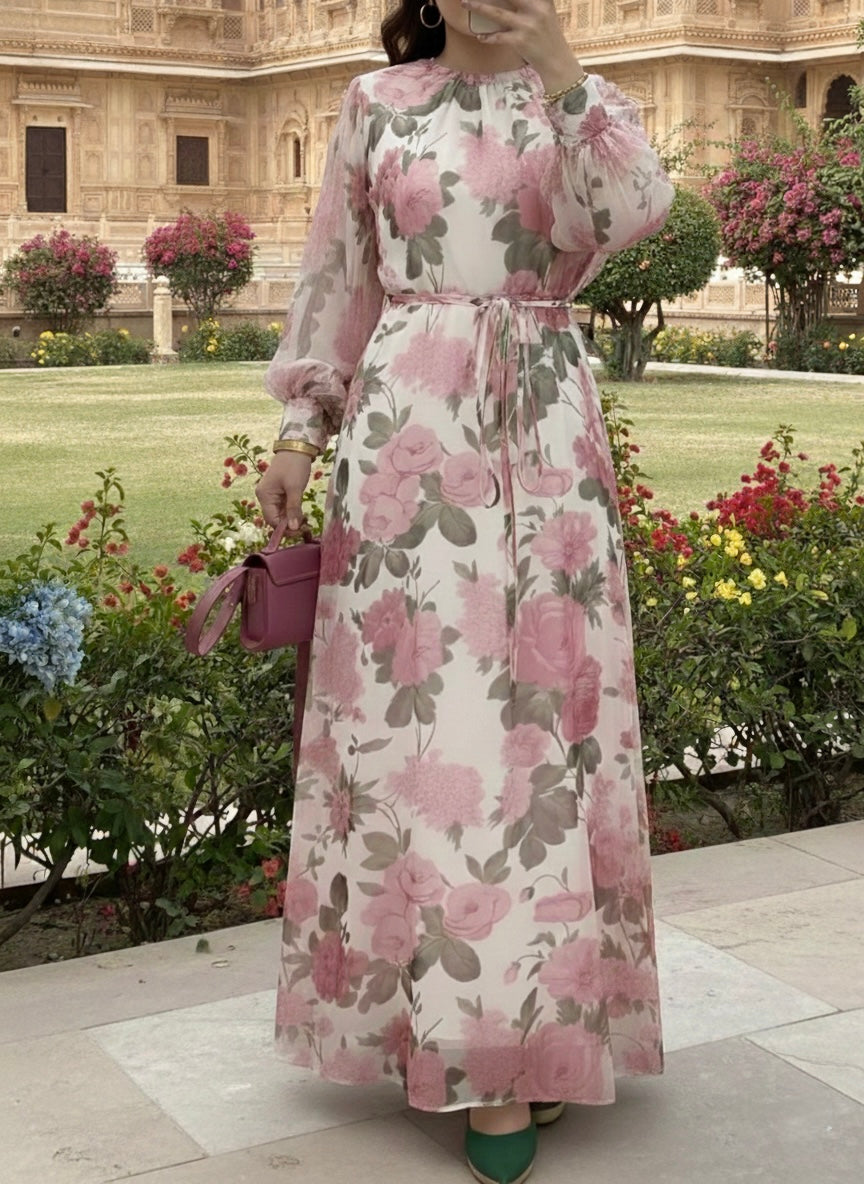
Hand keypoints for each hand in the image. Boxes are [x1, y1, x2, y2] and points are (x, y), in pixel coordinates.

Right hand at [255, 451, 311, 531]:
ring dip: (292, 520)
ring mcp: (271, 495)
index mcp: (264, 495)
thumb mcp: (295, 488)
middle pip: (275, 519)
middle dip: (289, 525)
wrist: (296, 448)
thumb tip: (294, 528)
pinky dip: (292, 513)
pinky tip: (302, 515)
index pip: (271, 520)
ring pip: (280, 515)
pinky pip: (284, 508)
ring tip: (305, 522)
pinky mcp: (279, 493)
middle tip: (304, 527)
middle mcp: (264, 497)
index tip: (299, 531)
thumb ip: (294, 509)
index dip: (284, 528)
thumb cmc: (294, 465)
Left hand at [462, 0, 581, 90]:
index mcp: (542, 1)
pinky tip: (480, 36)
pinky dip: (488, 37)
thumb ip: (534, 2)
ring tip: (465, 3)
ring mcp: (527, 26)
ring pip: (497, 14)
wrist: (556, 62)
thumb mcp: (546, 13)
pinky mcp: (520, 41)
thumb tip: (513, 1)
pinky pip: (498, 37)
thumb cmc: (548, 37)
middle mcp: (536, 9)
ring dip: (479, 7)